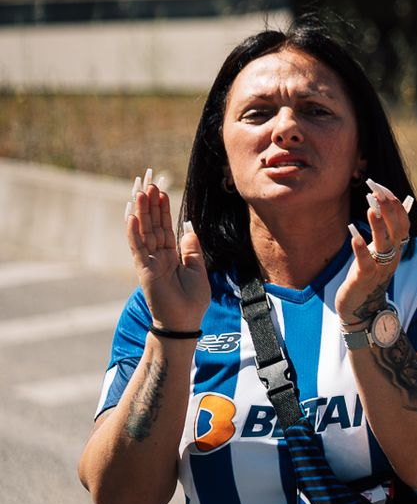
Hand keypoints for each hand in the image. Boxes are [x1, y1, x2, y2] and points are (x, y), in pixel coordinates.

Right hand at [126, 170, 208, 333]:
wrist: (185, 322)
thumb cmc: (191, 300)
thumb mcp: (198, 270)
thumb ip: (192, 250)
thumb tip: (188, 229)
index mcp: (170, 254)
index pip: (164, 226)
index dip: (162, 208)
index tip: (160, 188)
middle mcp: (157, 255)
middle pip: (152, 224)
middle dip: (150, 203)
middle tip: (147, 181)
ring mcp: (149, 262)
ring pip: (144, 232)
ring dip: (141, 212)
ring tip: (140, 192)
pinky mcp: (144, 271)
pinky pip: (138, 249)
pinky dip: (134, 233)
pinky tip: (131, 217)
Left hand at [335, 178, 411, 326]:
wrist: (362, 308)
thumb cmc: (368, 275)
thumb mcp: (379, 251)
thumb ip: (384, 231)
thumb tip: (385, 203)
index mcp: (397, 248)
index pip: (402, 222)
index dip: (394, 205)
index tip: (382, 187)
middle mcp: (393, 257)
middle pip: (396, 230)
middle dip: (388, 209)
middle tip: (377, 191)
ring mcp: (380, 268)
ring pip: (384, 244)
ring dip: (378, 226)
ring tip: (371, 208)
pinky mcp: (365, 278)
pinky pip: (365, 262)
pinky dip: (360, 249)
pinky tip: (353, 235)